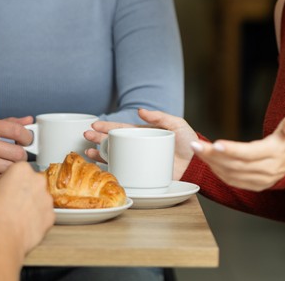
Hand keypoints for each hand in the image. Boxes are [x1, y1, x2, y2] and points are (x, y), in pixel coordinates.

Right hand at [0, 116, 33, 184]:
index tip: (28, 140)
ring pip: (9, 169)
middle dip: (22, 155)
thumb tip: (28, 120)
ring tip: (8, 164)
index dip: (27, 136)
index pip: (15, 131)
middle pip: (16, 153)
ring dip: (13, 168)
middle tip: (19, 155)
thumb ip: (9, 123)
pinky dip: (2, 179)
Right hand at [0, 161, 53, 256]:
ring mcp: (47, 199)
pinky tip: (23, 226)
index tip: (5, 189)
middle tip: (9, 204)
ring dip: (31, 205)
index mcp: (21, 169)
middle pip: (32, 183)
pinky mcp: (51, 217)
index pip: (19, 170)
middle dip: (23, 191)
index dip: (10, 181)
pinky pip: (44, 215)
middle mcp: (38, 181)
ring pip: (39, 199)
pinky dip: (36, 220)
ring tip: (14, 217)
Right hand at [84, 108, 199, 180]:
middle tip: (86, 135)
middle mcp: (138, 147)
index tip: (95, 124)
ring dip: (100, 153)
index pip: (122, 129)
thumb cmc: (188, 142)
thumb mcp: (176, 124)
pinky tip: (99, 168)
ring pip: (114, 156)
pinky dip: (110, 170)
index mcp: (144, 134)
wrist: (197, 164)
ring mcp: (138, 161)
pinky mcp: (141, 174)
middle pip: (114, 142)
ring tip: (88, 150)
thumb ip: (159, 117)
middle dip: (99, 138)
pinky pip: (123, 171)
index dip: (108, 127)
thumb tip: (140, 111)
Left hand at [190, 115, 284, 190]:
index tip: (216, 144)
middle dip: (213, 155)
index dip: (233, 150)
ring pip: (231, 174)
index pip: (250, 154)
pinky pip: (233, 181)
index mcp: (275, 154)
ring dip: (212, 163)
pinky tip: (208, 161)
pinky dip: (218, 172)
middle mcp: (266, 170)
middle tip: (195, 145)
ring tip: (197, 150)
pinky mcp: (254, 185)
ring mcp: (260, 180)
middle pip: (236, 164)